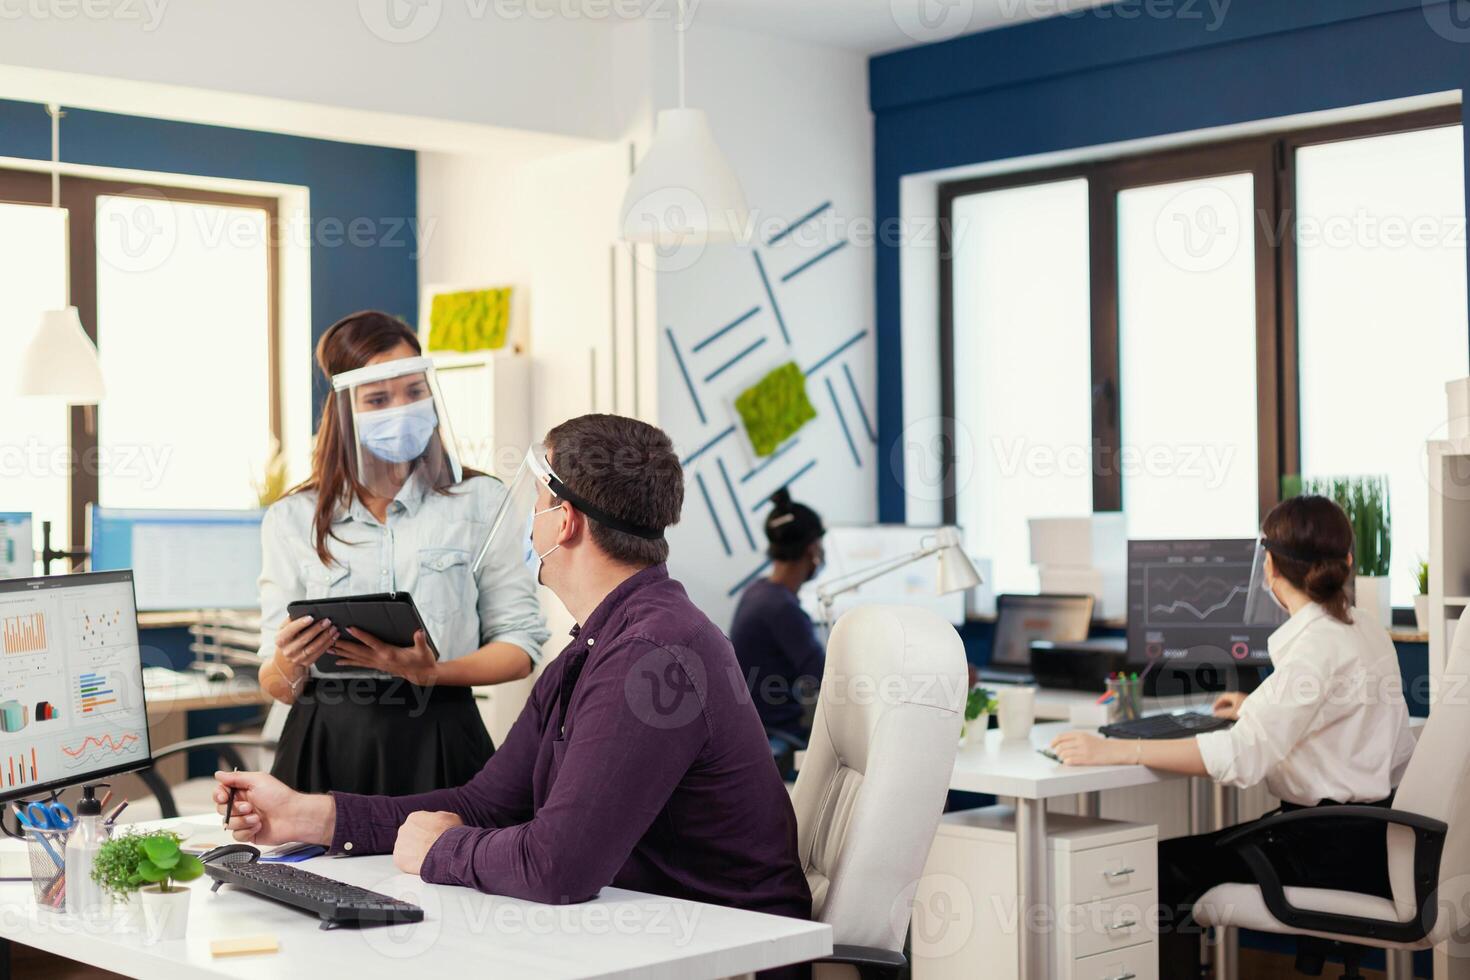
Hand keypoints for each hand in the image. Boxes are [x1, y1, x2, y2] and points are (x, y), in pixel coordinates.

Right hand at [213, 770, 335, 846]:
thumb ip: (236, 778)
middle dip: (234, 809)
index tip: (224, 797)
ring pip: (228, 823)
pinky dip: (247, 831)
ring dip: (242, 821)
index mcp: (244, 791)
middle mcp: (243, 805)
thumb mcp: (258, 780)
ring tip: (257, 817)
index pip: (221, 793)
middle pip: (221, 809)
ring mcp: (245, 820)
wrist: (293, 816)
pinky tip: (259, 826)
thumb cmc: (280, 797)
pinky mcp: (248, 833)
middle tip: (249, 807)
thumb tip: (219, 774)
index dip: (219, 795)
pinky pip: (236, 836)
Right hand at [274, 615, 337, 673]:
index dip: (300, 624)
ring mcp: (297, 658)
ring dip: (325, 637)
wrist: (285, 659)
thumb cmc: (287, 639)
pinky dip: (328, 644)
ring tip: (333, 628)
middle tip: (327, 621)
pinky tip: (334, 637)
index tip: (311, 617)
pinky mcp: (306, 662)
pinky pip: (319, 653)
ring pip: (313, 647)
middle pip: (304, 639)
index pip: (290, 630)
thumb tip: (301, 610)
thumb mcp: (284, 630)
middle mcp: (288, 650)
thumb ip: (290, 621)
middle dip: (317, 629)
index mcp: (280, 640)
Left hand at [331, 628, 437, 684]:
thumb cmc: (422, 661)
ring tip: (329, 650)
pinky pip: (359, 664)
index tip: (349, 628)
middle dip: (343, 645)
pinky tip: (339, 662)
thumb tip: (419, 632)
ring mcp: (377, 664)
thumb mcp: (424, 650)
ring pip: (356, 658)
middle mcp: (380, 659)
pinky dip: (348, 662)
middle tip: (330, 639)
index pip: (372, 642)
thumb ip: (420, 640)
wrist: (423, 675)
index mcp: (389, 653)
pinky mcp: (377, 666)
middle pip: (358, 651)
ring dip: (342, 654)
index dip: (361, 635)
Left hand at [393, 810, 462, 875]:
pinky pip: (404, 861)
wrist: (446, 852)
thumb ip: (437, 816)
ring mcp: (399, 844)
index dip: (426, 831)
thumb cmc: (450, 835)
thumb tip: (435, 819)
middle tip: (429, 848)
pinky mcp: (398, 859)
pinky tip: (422, 864)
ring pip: (405, 848)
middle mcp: (403, 829)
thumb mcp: (450, 817)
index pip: (417, 823)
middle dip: (418, 841)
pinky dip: (411, 863)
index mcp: (414, 817)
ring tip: (427, 857)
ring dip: (414, 852)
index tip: (432, 837)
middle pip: (410, 835)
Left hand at [1050, 730, 1127, 766]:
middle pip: (1061, 746)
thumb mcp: (1087, 737)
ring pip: (1064, 754)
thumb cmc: (1101, 746)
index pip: (1061, 737)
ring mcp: (1084, 750)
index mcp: (1080, 734)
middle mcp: (1081, 741)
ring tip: (1064, 759)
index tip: (1051, 746)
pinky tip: (1068, 762)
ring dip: (1061, 757)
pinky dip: (1067, 761)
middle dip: (1057, 751)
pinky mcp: (1088, 759)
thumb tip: (1061, 743)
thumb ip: (1075, 739)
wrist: (1115, 751)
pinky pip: (1071, 760)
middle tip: (1058, 754)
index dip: (1054, 742)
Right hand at [1212, 692, 1246, 719]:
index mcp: (1235, 695)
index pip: (1222, 697)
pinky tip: (1234, 714)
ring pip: (1233, 702)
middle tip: (1218, 712)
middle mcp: (1239, 695)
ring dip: (1227, 708)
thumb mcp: (1232, 713)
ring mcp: (1244, 699)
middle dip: (1222, 705)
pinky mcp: (1248, 704)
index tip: (1213, 709)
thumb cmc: (1247, 711)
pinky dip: (1233, 709)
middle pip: (1228, 699)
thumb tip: (1215, 713)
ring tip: (1225, 714)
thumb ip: (1222, 713)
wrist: (1261, 713)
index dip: (1217, 703)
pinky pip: (1238, 705)